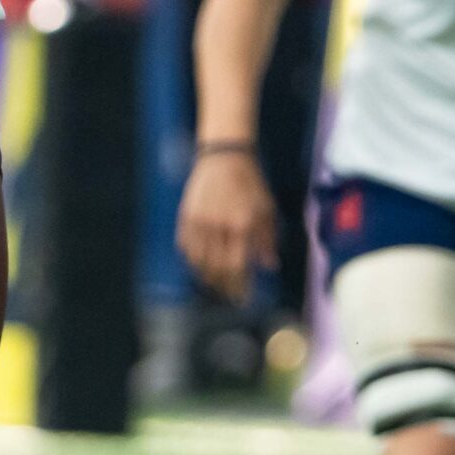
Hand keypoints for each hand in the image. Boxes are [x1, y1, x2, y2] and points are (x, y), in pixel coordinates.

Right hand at [176, 147, 276, 301]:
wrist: (224, 156)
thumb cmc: (250, 182)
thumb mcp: (266, 208)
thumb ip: (267, 239)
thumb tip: (269, 265)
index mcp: (241, 224)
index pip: (237, 266)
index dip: (239, 286)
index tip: (242, 297)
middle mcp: (219, 225)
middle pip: (216, 268)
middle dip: (223, 286)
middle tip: (228, 294)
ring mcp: (199, 221)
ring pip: (198, 261)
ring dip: (206, 277)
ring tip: (214, 284)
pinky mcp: (186, 215)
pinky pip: (185, 246)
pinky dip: (191, 260)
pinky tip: (199, 265)